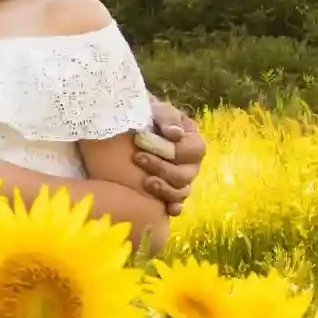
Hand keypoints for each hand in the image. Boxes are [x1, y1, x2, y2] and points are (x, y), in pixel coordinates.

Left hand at [135, 98, 206, 216]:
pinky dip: (173, 207)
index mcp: (190, 139)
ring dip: (165, 190)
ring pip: (182, 192)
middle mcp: (190, 162)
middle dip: (163, 169)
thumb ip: (166, 117)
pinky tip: (166, 209)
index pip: (194, 150)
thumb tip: (176, 135)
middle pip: (187, 174)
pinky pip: (176, 204)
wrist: (124, 126)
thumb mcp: (153, 108)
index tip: (143, 142)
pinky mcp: (166, 192)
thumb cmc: (143, 114)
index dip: (174, 150)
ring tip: (146, 182)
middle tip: (138, 158)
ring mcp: (180, 179)